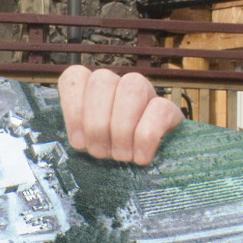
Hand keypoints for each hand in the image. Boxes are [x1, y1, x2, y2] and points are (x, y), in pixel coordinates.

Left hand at [58, 64, 182, 164]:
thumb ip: (79, 137)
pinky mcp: (168, 108)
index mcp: (91, 88)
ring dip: (122, 130)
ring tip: (120, 156)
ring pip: (132, 89)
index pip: (74, 77)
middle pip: (102, 81)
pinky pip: (161, 109)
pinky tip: (141, 157)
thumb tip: (80, 141)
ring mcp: (144, 92)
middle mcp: (117, 84)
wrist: (144, 165)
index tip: (78, 141)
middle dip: (97, 124)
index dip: (73, 110)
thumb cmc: (109, 154)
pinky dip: (147, 138)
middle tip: (100, 152)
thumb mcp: (87, 146)